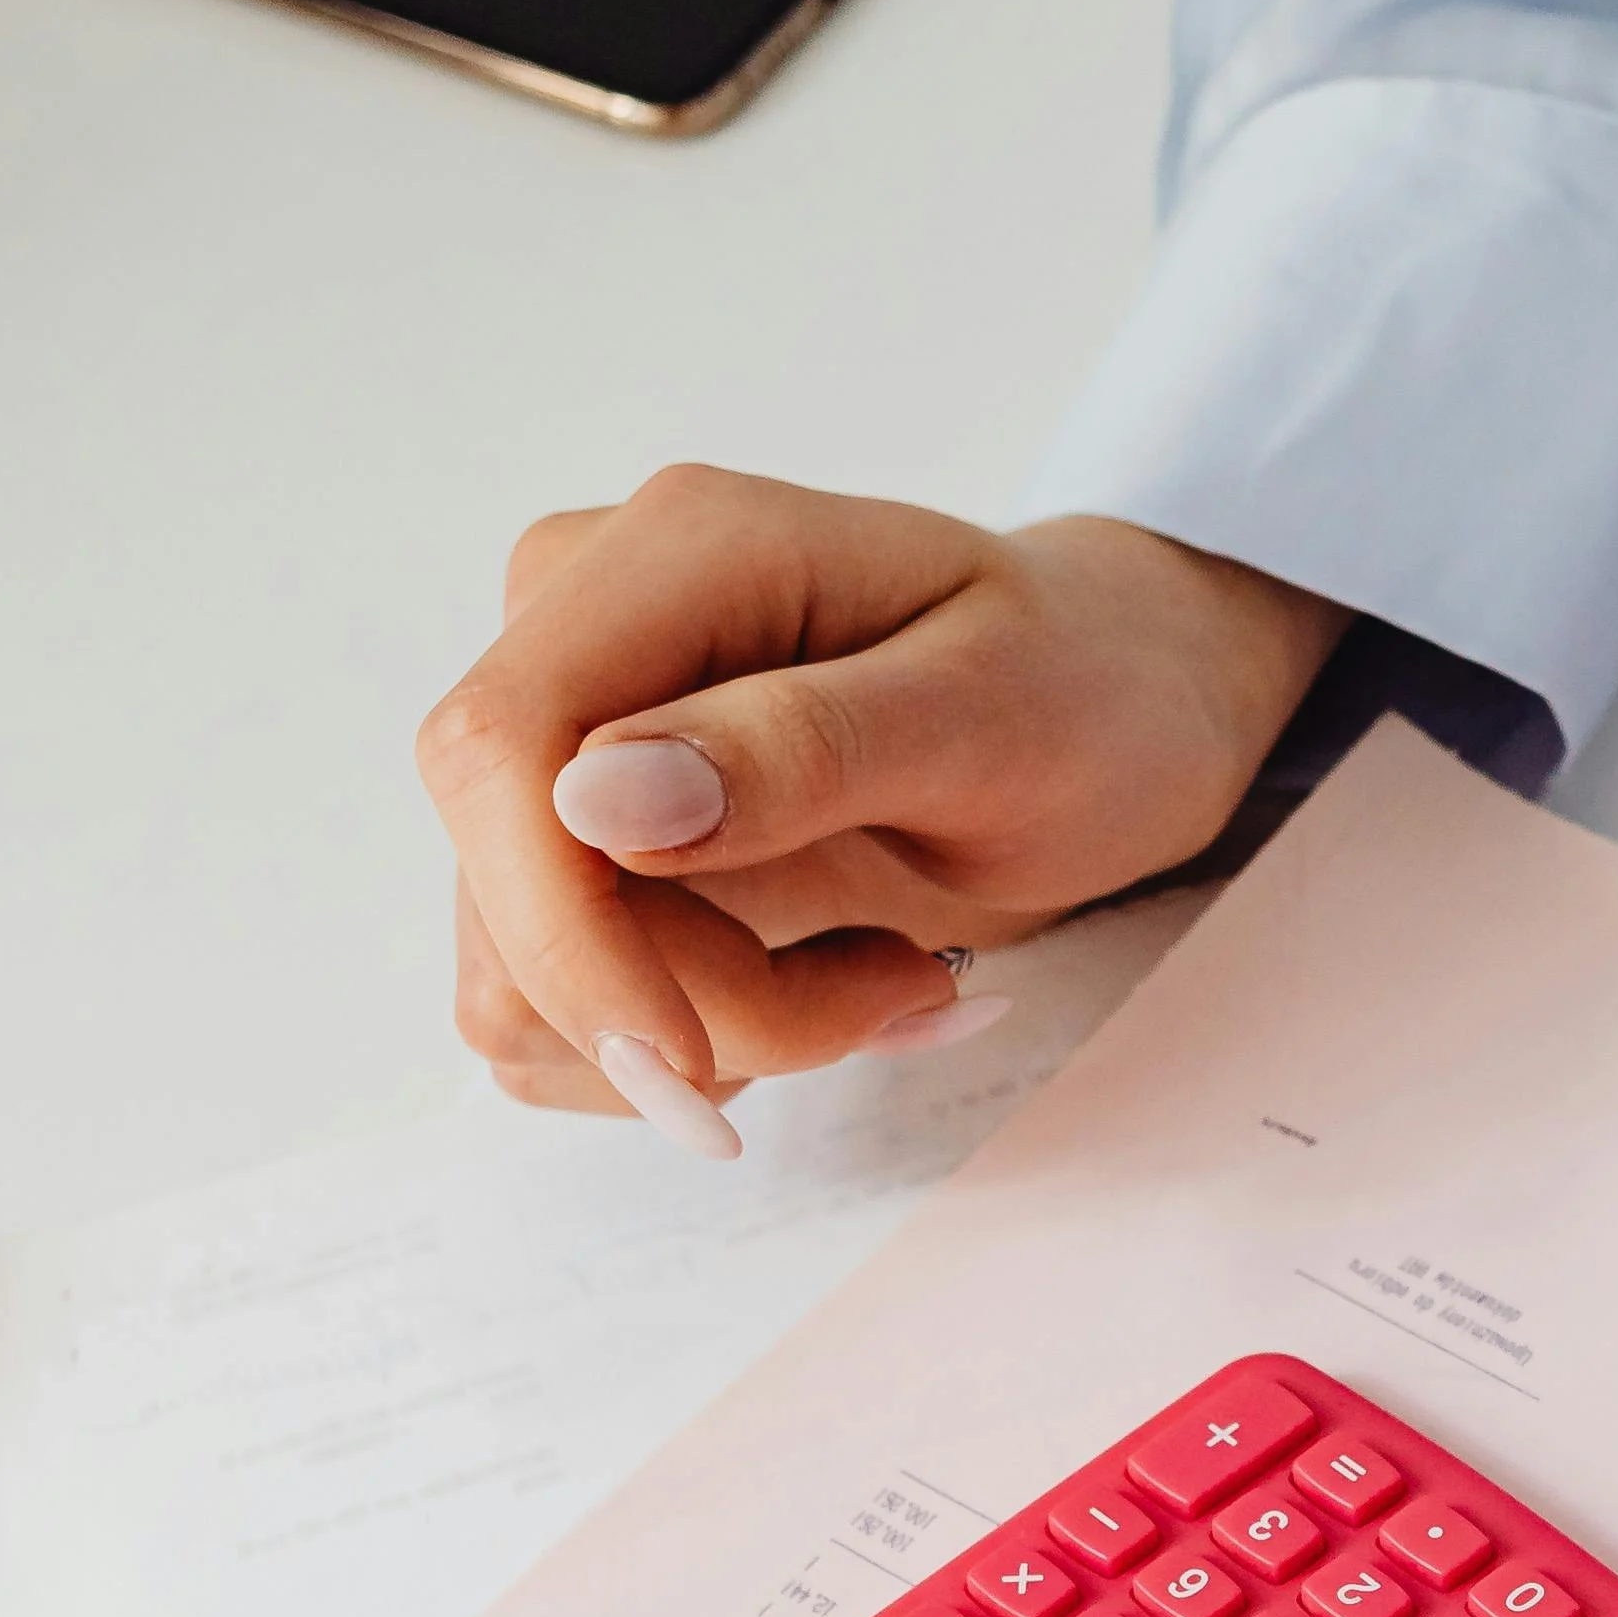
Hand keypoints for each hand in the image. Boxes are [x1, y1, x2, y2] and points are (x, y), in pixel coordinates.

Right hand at [417, 472, 1347, 1150]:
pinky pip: (562, 1008)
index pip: (500, 751)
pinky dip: (702, 1039)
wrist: (1117, 709)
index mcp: (679, 554)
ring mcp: (573, 740)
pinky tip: (837, 977)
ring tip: (893, 981)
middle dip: (690, 1006)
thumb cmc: (1084, 688)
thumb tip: (596, 801)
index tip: (700, 1061)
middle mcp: (586, 627)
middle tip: (906, 997)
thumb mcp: (994, 715)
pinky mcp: (585, 845)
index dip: (564, 935)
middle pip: (510, 886)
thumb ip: (800, 749)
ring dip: (713, 1033)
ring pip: (523, 974)